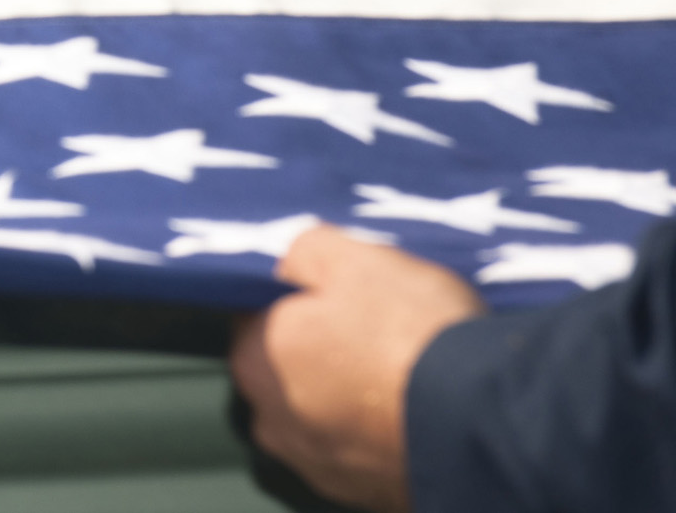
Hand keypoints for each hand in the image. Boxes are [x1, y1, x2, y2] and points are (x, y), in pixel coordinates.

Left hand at [230, 227, 485, 511]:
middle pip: (291, 367)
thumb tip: (288, 263)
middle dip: (325, 348)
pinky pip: (365, 450)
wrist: (488, 423)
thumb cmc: (412, 333)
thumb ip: (302, 252)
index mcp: (253, 360)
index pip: (260, 315)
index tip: (344, 292)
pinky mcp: (367, 496)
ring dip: (354, 396)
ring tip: (407, 373)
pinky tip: (418, 411)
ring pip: (326, 413)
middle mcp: (272, 422)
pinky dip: (383, 432)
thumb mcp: (350, 257)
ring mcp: (318, 466)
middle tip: (380, 329)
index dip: (302, 298)